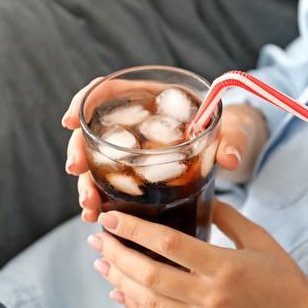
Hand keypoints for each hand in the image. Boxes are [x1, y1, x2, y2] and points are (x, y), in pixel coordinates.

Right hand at [62, 81, 268, 221]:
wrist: (236, 147)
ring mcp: (136, 146)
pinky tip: (98, 215)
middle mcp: (139, 121)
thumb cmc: (234, 129)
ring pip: (100, 159)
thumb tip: (230, 158)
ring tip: (89, 209)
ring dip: (88, 183)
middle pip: (97, 129)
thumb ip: (234, 141)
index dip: (86, 102)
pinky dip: (102, 197)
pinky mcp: (138, 170)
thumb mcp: (235, 131)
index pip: (110, 91)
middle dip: (80, 152)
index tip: (71, 121)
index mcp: (156, 98)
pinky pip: (112, 180)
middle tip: (77, 174)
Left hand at [88, 200, 307, 307]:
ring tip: (102, 261)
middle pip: (149, 274)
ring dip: (120, 279)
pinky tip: (120, 290)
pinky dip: (135, 306)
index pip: (168, 244)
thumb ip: (228, 216)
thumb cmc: (284, 279)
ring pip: (148, 301)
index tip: (111, 217)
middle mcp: (211, 298)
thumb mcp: (260, 239)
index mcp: (226, 267)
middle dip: (117, 253)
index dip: (134, 230)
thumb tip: (200, 193)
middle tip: (97, 238)